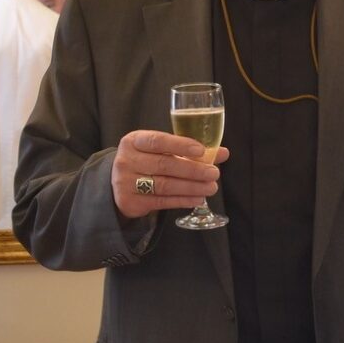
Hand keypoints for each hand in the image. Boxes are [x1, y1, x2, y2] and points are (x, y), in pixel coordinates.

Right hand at [110, 129, 229, 218]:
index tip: (202, 150)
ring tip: (210, 187)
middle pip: (164, 165)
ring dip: (191, 187)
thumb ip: (190, 150)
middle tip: (214, 173)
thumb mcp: (162, 150)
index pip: (157, 141)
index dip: (180, 145)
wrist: (120, 184)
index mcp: (134, 141)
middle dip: (193, 170)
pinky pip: (161, 201)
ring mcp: (125, 182)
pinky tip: (197, 198)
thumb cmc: (147, 161)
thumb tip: (222, 153)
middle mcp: (127, 160)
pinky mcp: (130, 202)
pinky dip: (182, 200)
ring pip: (164, 185)